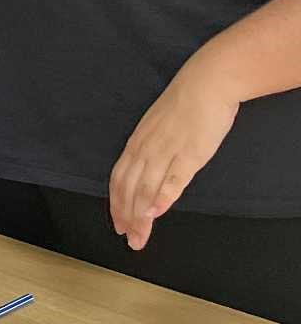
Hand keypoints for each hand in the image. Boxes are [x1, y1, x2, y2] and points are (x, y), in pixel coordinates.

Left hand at [109, 54, 241, 250]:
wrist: (206, 83)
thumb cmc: (185, 104)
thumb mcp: (158, 127)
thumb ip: (151, 149)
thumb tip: (148, 170)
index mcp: (137, 142)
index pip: (119, 178)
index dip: (116, 203)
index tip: (117, 224)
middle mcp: (146, 149)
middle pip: (129, 188)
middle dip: (126, 217)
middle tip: (129, 240)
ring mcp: (166, 151)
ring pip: (146, 189)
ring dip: (141, 216)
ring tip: (139, 237)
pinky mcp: (189, 154)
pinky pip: (172, 179)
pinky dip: (162, 198)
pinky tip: (155, 214)